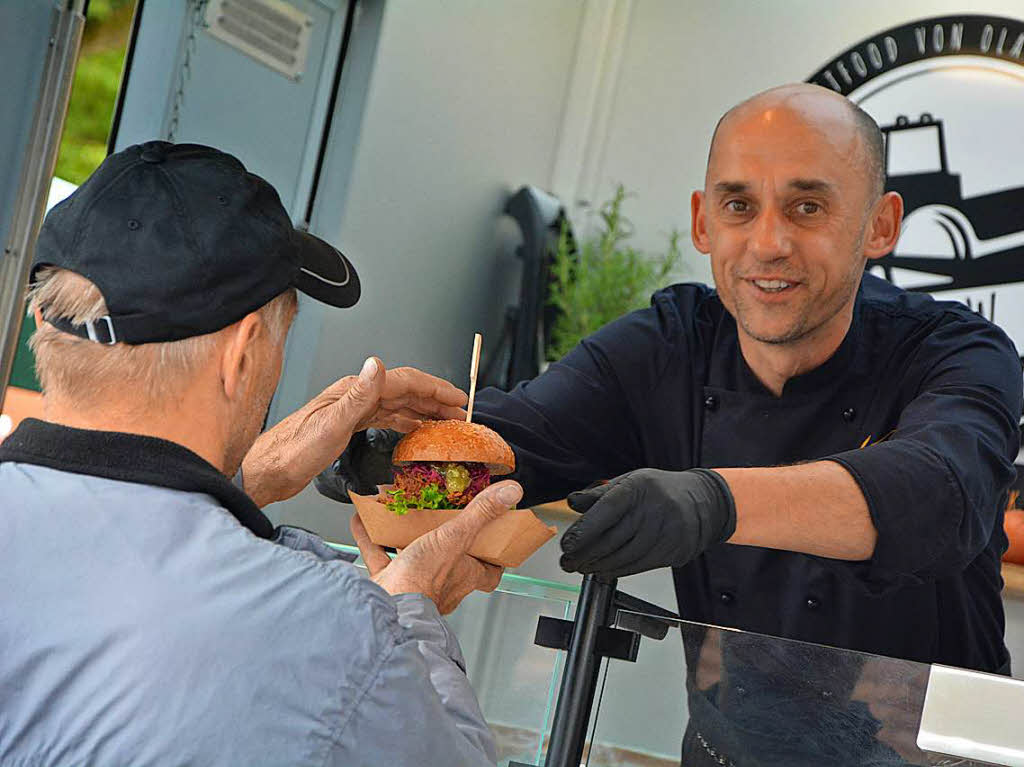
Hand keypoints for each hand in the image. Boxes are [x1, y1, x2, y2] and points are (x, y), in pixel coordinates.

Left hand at [242, 357, 467, 506]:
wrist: (268, 470)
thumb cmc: (293, 451)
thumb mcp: (331, 425)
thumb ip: (358, 396)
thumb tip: (378, 365)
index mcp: (354, 390)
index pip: (405, 381)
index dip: (435, 389)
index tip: (459, 399)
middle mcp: (355, 395)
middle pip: (406, 391)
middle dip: (436, 400)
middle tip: (461, 414)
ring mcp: (353, 410)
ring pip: (399, 405)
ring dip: (425, 411)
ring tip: (446, 422)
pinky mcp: (349, 426)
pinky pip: (387, 419)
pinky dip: (407, 422)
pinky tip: (416, 430)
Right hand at [351, 480, 522, 613]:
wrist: (386, 609)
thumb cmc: (424, 581)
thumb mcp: (455, 537)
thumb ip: (481, 513)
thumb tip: (510, 492)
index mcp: (464, 575)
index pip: (488, 571)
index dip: (493, 558)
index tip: (494, 542)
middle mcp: (441, 583)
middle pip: (449, 561)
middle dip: (445, 542)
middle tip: (442, 520)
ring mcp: (413, 585)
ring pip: (412, 559)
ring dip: (405, 538)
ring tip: (399, 516)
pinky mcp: (387, 585)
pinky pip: (379, 559)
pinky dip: (371, 540)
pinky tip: (362, 522)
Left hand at [559, 468, 736, 577]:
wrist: (703, 502)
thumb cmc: (659, 491)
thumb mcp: (630, 481)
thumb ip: (600, 494)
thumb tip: (573, 502)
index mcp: (638, 488)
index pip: (607, 510)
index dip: (584, 530)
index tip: (566, 545)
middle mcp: (653, 510)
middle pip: (612, 539)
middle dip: (584, 554)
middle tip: (566, 562)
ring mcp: (666, 532)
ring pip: (624, 557)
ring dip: (597, 566)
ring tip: (580, 568)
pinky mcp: (673, 552)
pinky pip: (638, 566)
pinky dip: (616, 571)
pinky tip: (602, 570)